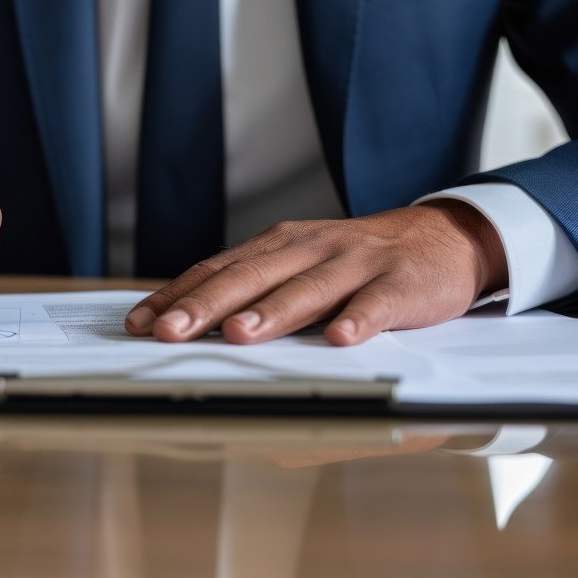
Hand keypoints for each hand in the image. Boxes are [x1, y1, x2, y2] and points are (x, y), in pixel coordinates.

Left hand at [124, 201, 505, 345]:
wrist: (438, 238)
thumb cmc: (354, 262)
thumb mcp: (298, 264)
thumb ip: (253, 287)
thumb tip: (186, 321)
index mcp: (279, 245)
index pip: (217, 269)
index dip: (176, 295)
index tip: (139, 323)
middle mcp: (310, 249)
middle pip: (250, 278)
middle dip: (205, 307)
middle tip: (168, 332)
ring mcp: (355, 265)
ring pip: (307, 290)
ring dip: (271, 313)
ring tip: (239, 335)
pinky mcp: (399, 284)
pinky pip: (375, 305)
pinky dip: (358, 320)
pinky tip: (340, 339)